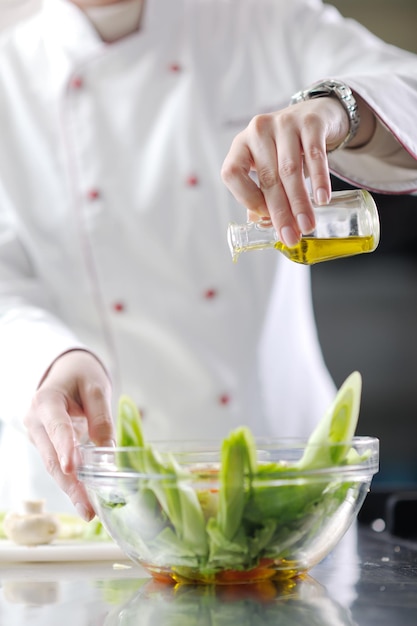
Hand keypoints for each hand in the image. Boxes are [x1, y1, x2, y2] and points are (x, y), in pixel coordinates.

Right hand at [24, 350, 113, 520]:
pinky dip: (72, 482)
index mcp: (46, 400)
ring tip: (89, 510)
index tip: (73, 469)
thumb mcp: (96, 388)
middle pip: (52, 456)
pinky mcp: (46, 445)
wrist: (67, 373)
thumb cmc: (81, 377)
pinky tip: (85, 498)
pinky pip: (58, 465)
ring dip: (71, 489)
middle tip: (88, 507)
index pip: (57, 426)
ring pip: (53, 466)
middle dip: (70, 484)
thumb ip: (101, 417)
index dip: (65, 448)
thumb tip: (107, 451)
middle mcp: (36, 421)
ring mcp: (38, 435)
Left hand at [221, 97, 351, 246]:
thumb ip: (263, 194)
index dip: (247, 199)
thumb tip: (264, 225)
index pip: (232, 174)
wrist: (315, 114)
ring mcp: (284, 123)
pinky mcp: (310, 122)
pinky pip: (315, 155)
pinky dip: (318, 180)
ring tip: (307, 225)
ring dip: (299, 202)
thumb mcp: (269, 167)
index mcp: (241, 145)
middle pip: (267, 178)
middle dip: (280, 212)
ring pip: (290, 170)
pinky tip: (321, 199)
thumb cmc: (286, 149)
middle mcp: (258, 131)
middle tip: (291, 237)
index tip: (266, 219)